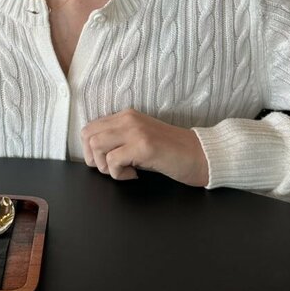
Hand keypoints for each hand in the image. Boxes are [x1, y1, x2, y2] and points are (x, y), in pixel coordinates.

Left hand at [81, 109, 208, 186]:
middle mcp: (128, 119)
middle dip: (94, 158)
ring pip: (97, 146)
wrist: (201, 155)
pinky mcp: (143, 146)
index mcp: (126, 116)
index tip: (105, 162)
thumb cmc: (172, 152)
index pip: (89, 128)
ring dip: (106, 167)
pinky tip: (135, 174)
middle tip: (112, 169)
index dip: (90, 150)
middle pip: (88, 135)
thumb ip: (119, 141)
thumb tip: (95, 154)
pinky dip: (119, 174)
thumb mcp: (140, 140)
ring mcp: (136, 131)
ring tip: (125, 171)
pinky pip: (113, 161)